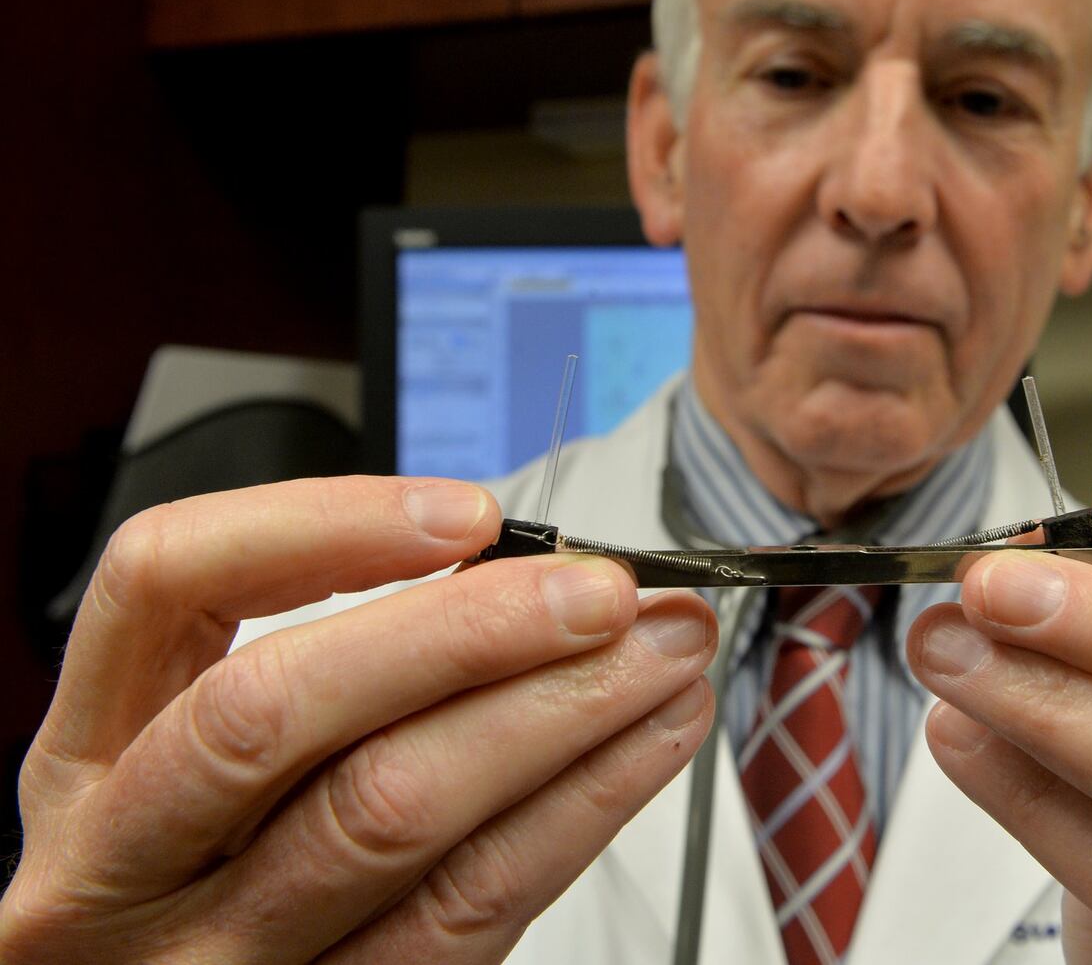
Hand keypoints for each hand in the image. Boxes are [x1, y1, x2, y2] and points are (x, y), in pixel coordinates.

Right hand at [0, 476, 716, 963]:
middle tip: (605, 589)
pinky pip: (469, 910)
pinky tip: (644, 748)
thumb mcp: (198, 753)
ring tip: (662, 654)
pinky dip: (579, 812)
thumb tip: (525, 573)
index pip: (164, 582)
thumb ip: (323, 664)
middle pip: (281, 709)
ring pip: (393, 814)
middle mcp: (121, 860)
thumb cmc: (207, 864)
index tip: (467, 513)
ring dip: (560, 715)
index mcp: (86, 756)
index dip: (322, 526)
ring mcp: (217, 956)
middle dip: (470, 631)